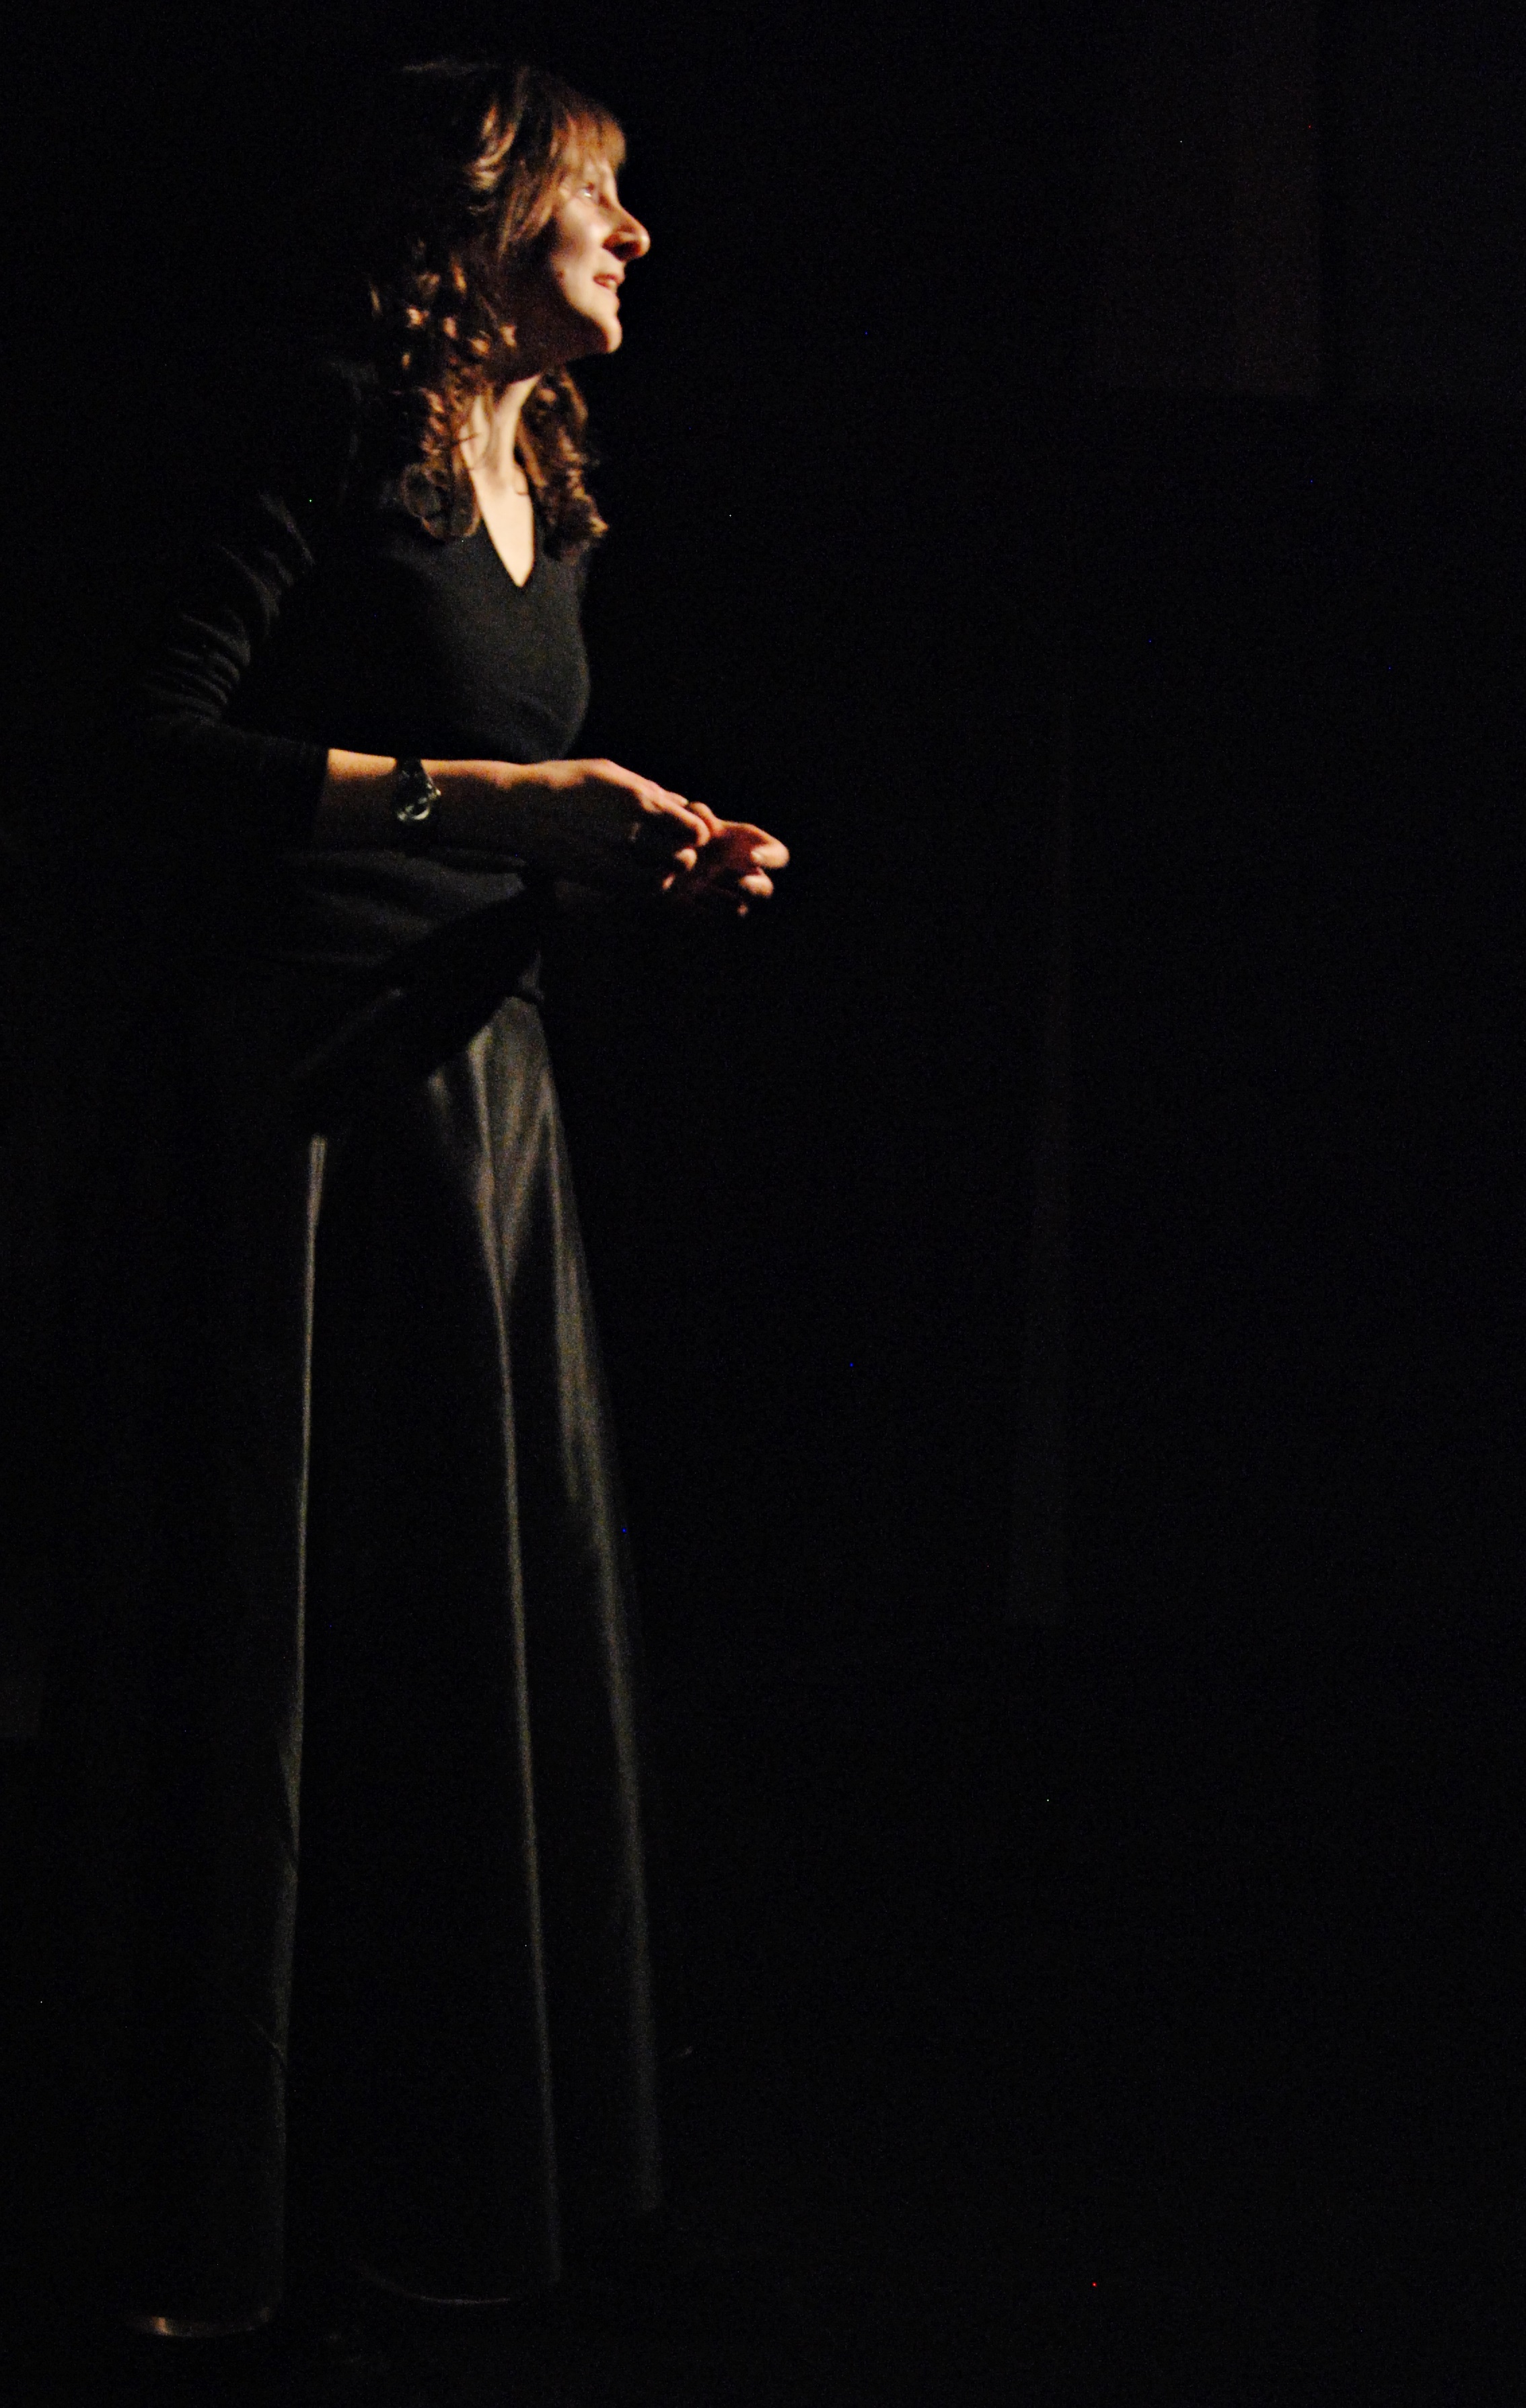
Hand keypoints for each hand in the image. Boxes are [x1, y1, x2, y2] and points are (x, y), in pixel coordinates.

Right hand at [485, 757, 710, 892]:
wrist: (522, 810)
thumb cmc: (565, 784)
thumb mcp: (610, 773)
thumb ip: (649, 789)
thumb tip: (682, 802)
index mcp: (639, 801)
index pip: (694, 829)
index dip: (694, 832)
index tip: (683, 830)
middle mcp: (634, 833)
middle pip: (685, 856)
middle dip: (683, 852)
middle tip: (670, 847)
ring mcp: (618, 860)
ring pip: (667, 876)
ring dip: (667, 869)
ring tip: (653, 859)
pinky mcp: (604, 879)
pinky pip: (646, 889)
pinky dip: (651, 883)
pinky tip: (639, 871)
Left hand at [660, 802, 789, 916]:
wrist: (650, 854)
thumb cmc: (675, 830)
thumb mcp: (686, 819)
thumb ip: (698, 815)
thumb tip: (706, 819)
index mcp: (745, 847)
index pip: (778, 855)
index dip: (771, 857)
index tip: (754, 857)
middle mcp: (740, 874)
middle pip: (764, 888)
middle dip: (754, 888)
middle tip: (740, 885)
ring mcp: (723, 896)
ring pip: (740, 908)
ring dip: (730, 904)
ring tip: (708, 892)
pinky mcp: (702, 912)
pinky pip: (710, 920)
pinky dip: (703, 913)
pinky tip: (686, 900)